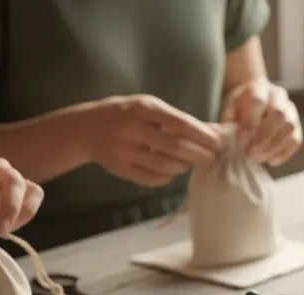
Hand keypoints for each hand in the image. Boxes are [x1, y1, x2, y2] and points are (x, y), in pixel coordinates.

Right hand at [85, 95, 220, 186]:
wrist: (84, 129)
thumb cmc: (125, 115)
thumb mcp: (148, 108)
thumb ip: (178, 119)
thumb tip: (215, 130)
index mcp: (141, 107)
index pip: (179, 123)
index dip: (203, 136)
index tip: (219, 143)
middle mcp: (131, 128)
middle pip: (174, 147)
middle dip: (199, 154)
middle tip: (213, 158)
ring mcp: (124, 150)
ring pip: (165, 165)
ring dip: (185, 166)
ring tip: (193, 162)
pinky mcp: (120, 169)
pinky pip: (152, 178)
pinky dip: (168, 176)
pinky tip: (173, 170)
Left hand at [221, 79, 301, 165]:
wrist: (254, 101)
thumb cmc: (239, 107)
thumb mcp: (229, 109)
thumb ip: (227, 121)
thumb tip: (224, 138)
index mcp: (259, 88)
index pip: (259, 102)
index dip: (250, 123)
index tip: (240, 141)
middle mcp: (278, 95)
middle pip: (279, 114)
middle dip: (264, 137)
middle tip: (250, 154)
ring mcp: (290, 110)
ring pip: (290, 127)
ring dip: (274, 146)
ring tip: (259, 159)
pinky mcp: (297, 125)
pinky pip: (296, 139)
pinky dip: (285, 152)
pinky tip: (271, 161)